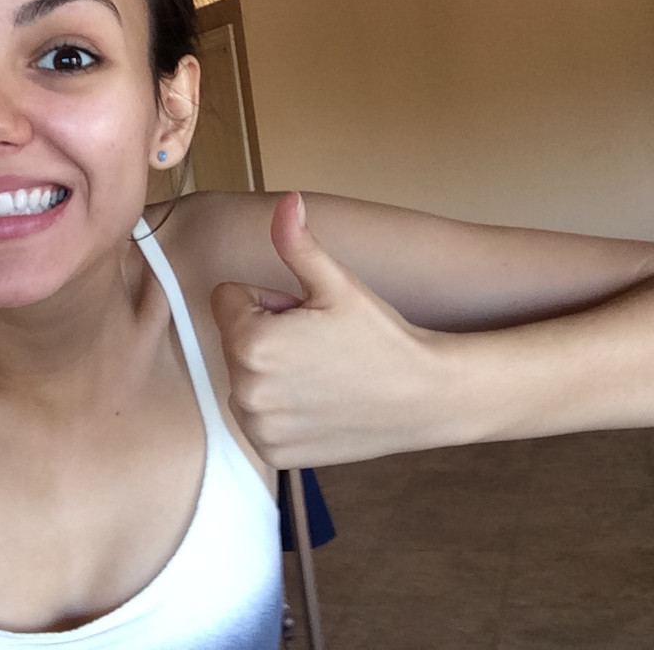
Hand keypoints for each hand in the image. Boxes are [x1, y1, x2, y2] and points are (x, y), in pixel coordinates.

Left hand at [210, 192, 449, 467]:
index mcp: (251, 341)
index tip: (304, 314)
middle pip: (235, 338)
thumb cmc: (382, 337)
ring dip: (270, 371)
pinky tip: (317, 402)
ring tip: (320, 372)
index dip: (268, 299)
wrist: (425, 397)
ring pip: (244, 376)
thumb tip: (286, 201)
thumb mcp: (339, 284)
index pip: (228, 298)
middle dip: (267, 333)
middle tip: (317, 343)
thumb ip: (298, 243)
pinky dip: (279, 408)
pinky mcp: (271, 451)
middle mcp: (245, 389)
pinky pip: (255, 415)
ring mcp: (257, 425)